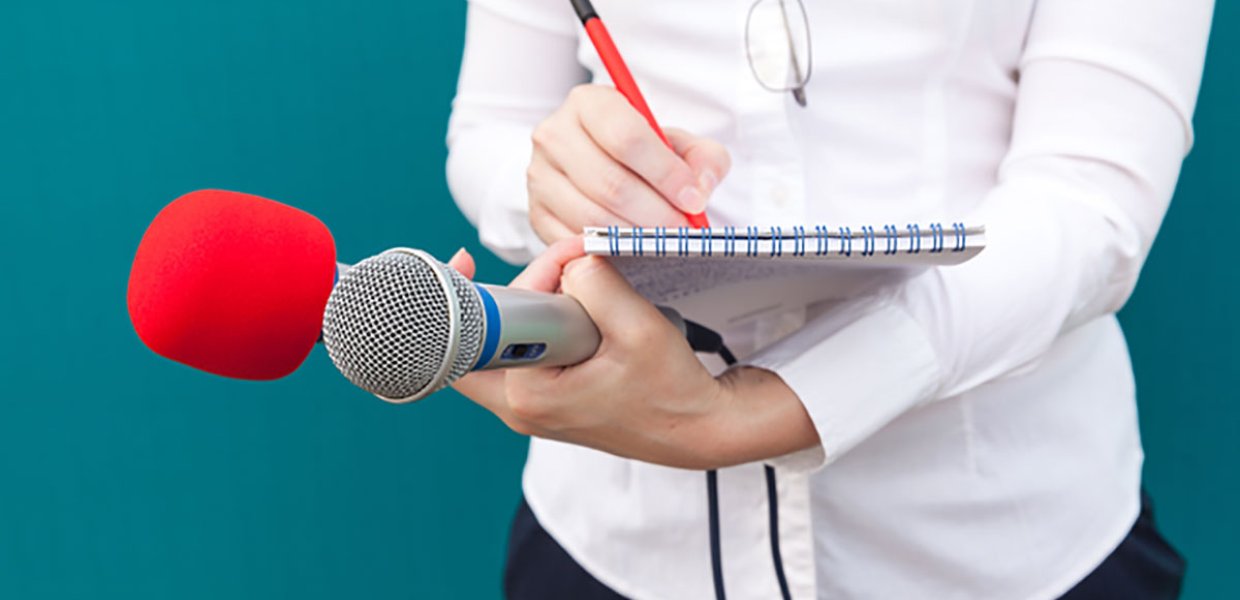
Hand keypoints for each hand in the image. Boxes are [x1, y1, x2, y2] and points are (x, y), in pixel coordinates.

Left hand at [446, 242, 818, 469]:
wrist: (698, 428)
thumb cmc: (672, 389)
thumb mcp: (638, 327)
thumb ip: (595, 283)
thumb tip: (567, 261)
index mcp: (529, 395)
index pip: (485, 326)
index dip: (508, 283)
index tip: (512, 261)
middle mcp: (519, 408)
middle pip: (479, 337)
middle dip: (513, 293)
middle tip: (557, 270)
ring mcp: (530, 408)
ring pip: (501, 344)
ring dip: (532, 308)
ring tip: (576, 290)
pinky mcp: (546, 402)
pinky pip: (524, 355)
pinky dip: (543, 326)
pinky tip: (574, 308)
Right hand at [526, 84, 731, 244]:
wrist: (601, 166)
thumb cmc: (642, 154)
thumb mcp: (679, 144)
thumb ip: (703, 159)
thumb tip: (699, 188)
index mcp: (589, 103)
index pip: (626, 137)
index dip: (665, 173)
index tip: (693, 199)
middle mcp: (554, 135)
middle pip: (609, 183)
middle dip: (655, 213)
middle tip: (682, 230)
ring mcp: (539, 176)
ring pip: (591, 216)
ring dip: (634, 236)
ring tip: (662, 241)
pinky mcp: (536, 213)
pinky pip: (573, 241)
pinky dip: (607, 251)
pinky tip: (632, 250)